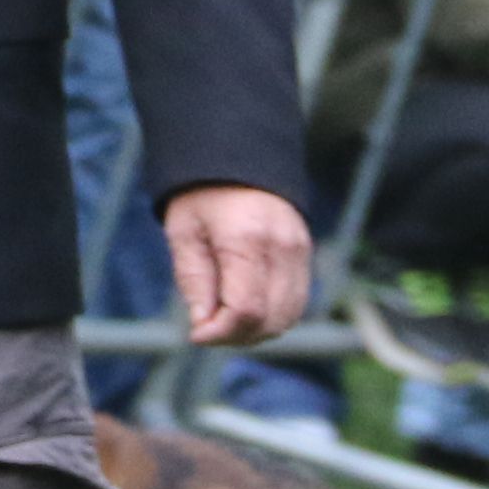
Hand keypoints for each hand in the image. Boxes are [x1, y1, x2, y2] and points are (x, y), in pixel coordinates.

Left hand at [165, 181, 315, 346]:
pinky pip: (296, 301)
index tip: (196, 333)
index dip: (220, 333)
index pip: (246, 311)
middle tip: (207, 327)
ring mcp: (300, 249)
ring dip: (257, 330)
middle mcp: (282, 247)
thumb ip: (193, 281)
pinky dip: (273, 315)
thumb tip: (203, 325)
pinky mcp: (305, 252)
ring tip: (224, 319)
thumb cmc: (202, 193)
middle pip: (272, 320)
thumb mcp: (183, 232)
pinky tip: (245, 307)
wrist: (239, 153)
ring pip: (289, 316)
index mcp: (247, 239)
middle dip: (237, 336)